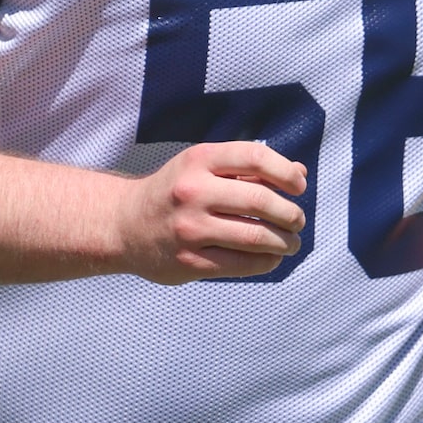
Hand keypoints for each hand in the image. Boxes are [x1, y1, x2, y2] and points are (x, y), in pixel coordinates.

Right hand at [115, 142, 309, 283]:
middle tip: (298, 221)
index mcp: (198, 160)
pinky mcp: (189, 262)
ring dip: (284, 242)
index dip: (285, 173)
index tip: (298, 187)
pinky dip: (266, 261)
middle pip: (260, 201)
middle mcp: (192, 191)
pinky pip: (241, 264)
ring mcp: (190, 229)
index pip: (255, 157)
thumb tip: (299, 173)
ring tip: (291, 242)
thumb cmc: (174, 192)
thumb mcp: (202, 167)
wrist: (123, 225)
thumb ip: (247, 168)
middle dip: (290, 214)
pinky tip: (271, 257)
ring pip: (255, 236)